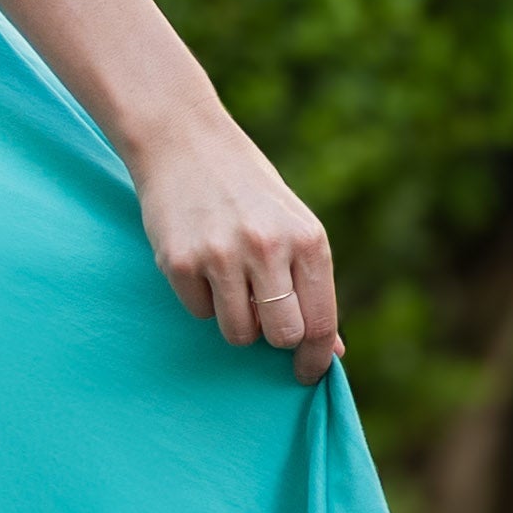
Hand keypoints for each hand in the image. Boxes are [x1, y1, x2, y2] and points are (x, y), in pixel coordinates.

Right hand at [131, 116, 341, 382]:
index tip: (306, 373)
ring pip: (239, 333)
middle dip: (273, 335)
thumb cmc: (246, 188)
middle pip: (282, 335)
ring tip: (228, 282)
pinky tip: (199, 261)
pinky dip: (201, 299)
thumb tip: (332, 349)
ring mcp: (222, 255)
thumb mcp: (292, 226)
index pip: (320, 322)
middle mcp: (269, 247)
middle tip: (261, 315)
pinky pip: (199, 312)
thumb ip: (312, 284)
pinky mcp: (179, 261)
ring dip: (235, 320)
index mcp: (307, 239)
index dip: (316, 357)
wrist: (182, 139)